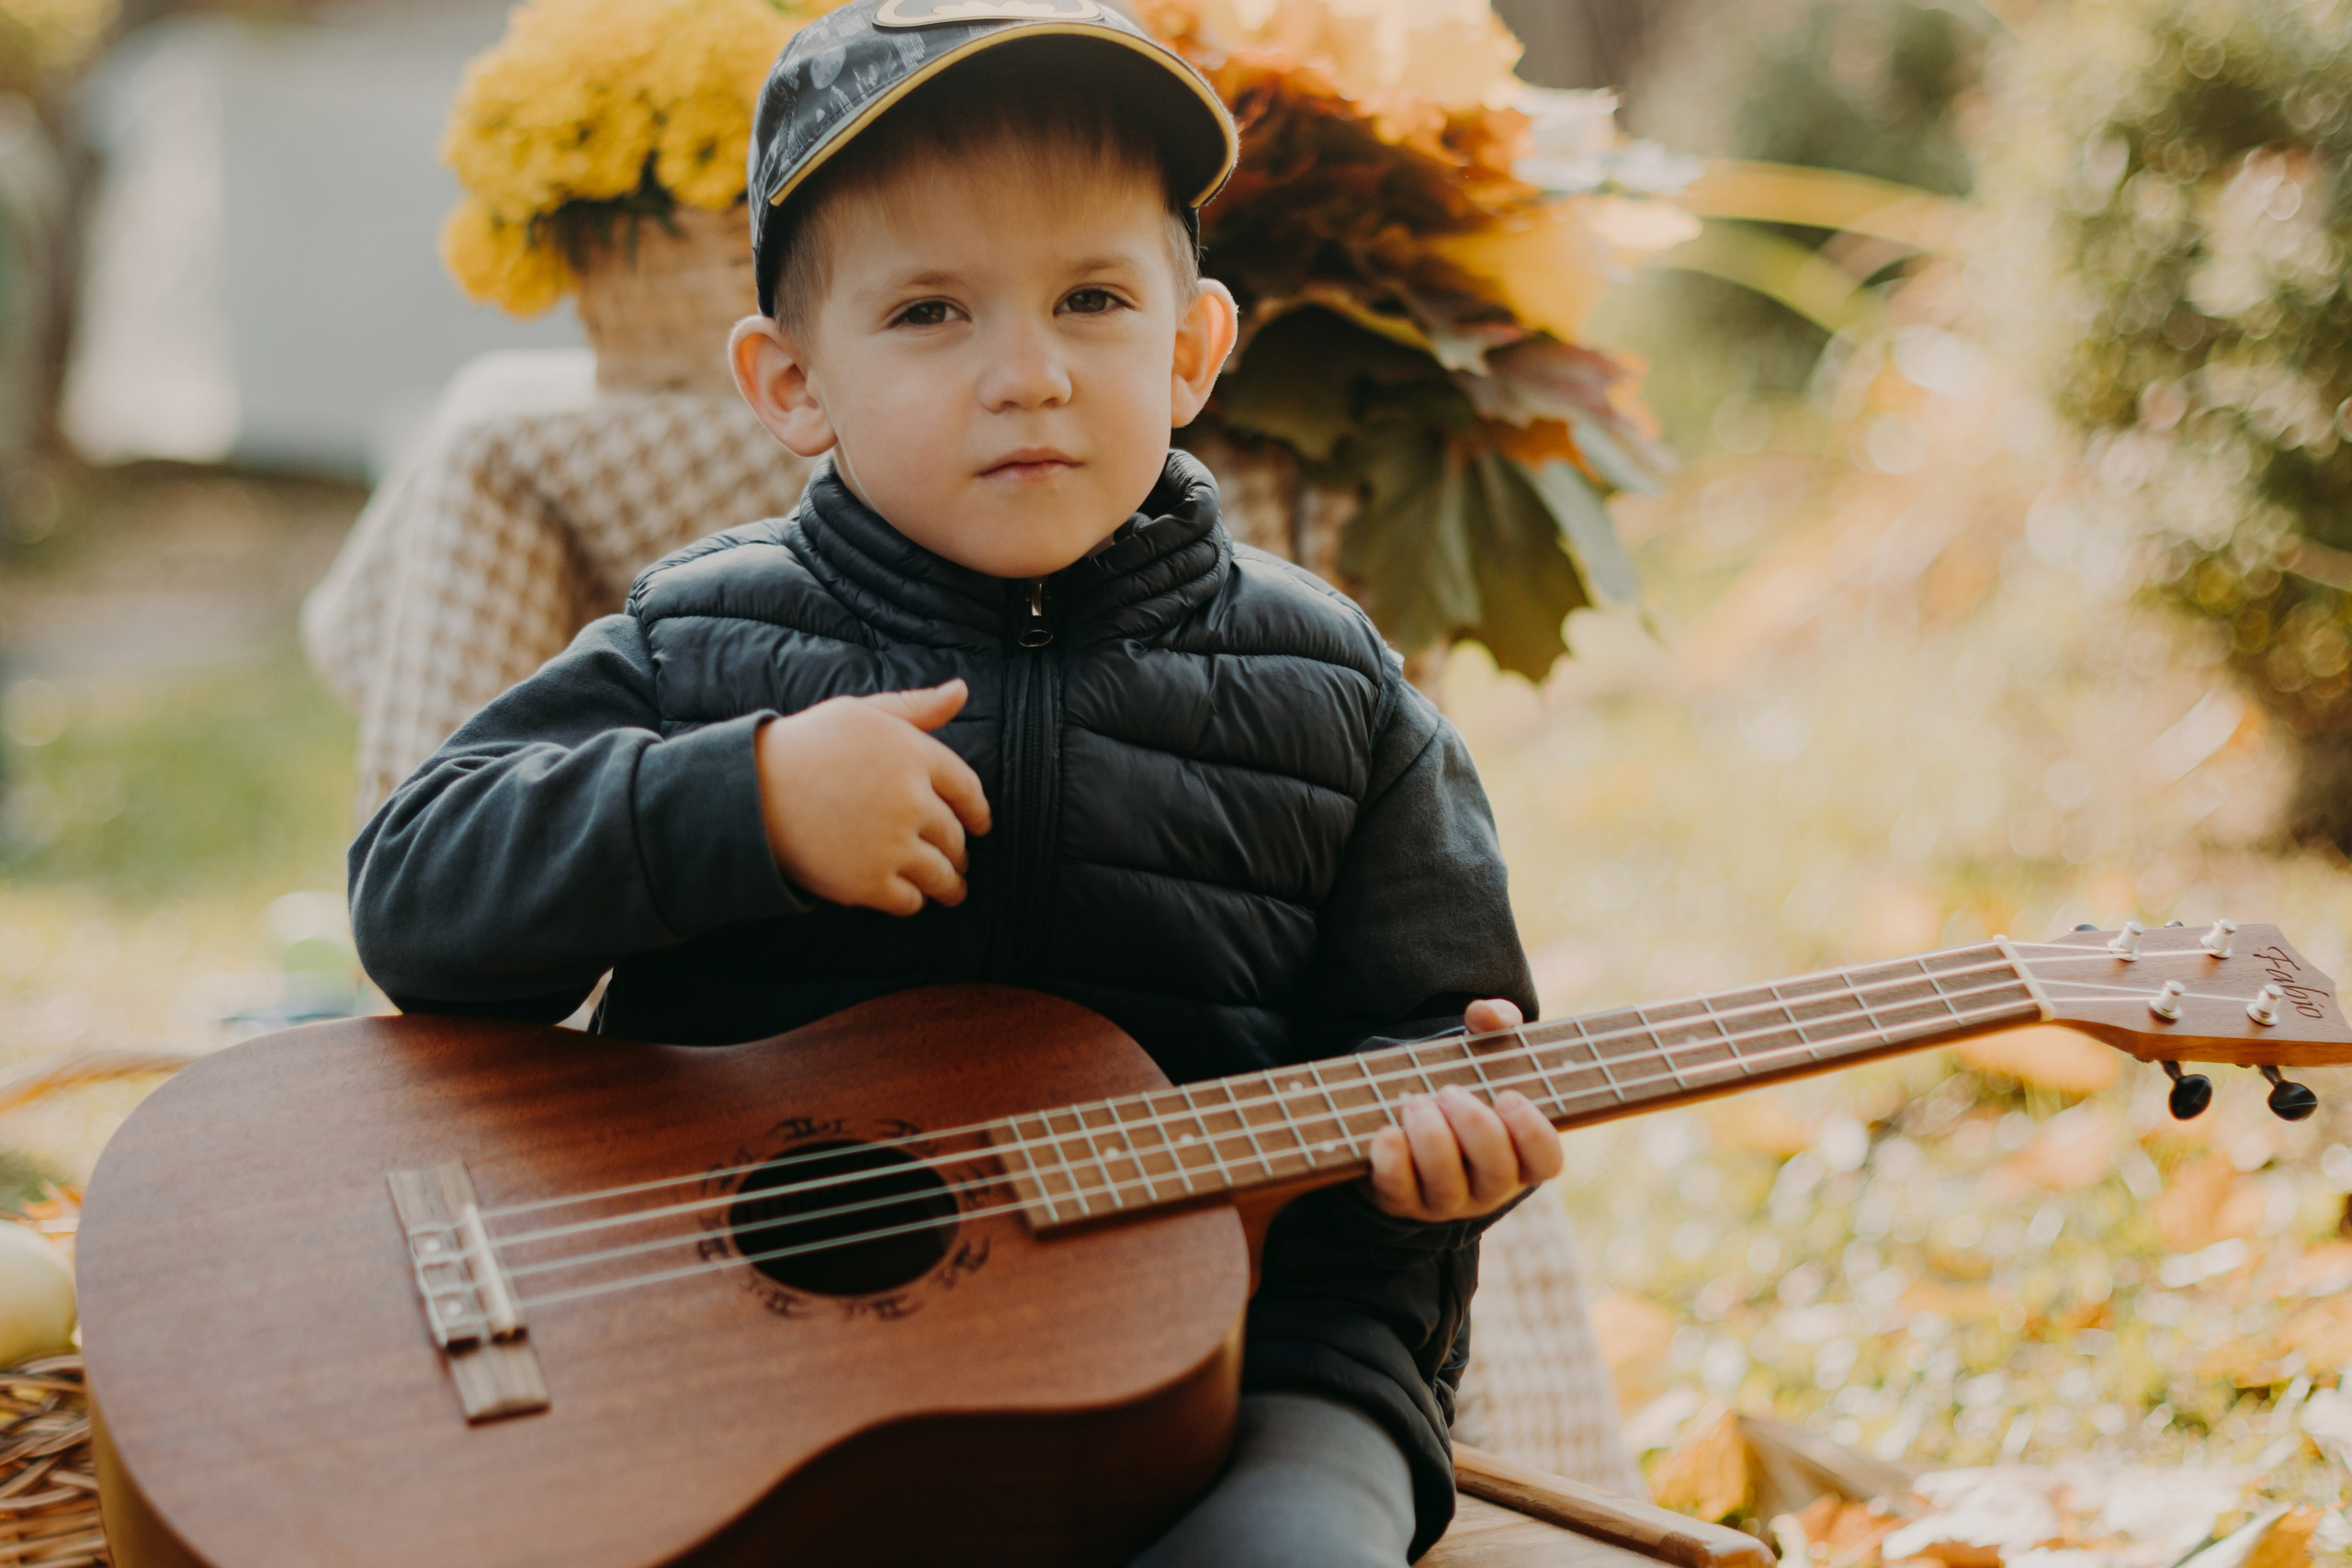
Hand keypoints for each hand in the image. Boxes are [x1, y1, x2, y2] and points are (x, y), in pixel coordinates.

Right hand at [754, 681, 992, 915]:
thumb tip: (961, 691)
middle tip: (959, 858)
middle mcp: (911, 801)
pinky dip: (915, 900)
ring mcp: (892, 845)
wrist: (750, 791)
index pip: (969, 790)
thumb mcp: (862, 713)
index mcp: (914, 755)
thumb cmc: (806, 745)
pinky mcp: (868, 883)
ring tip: (951, 889)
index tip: (981, 825)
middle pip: (955, 836)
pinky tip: (911, 896)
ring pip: (942, 874)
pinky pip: (910, 901)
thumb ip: (916, 708)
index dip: (979, 812)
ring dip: (950, 885)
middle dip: (960, 850)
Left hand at [1364, 998, 1562, 1221]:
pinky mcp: (1399, 1201)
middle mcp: (1486, 1187)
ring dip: (1433, 1138)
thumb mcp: (1482, 1052)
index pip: (1546, 1161)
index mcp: (1518, 1154)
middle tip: (1449, 1091)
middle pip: (1496, 1172)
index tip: (1507, 1095)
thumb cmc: (1458, 1085)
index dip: (1533, 1132)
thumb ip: (1495, 1023)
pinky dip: (1393, 1162)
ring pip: (1447, 1187)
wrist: (1400, 1118)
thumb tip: (1484, 1014)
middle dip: (1474, 1126)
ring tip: (1416, 1103)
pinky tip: (1388, 1133)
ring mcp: (1443, 1200)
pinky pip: (1399, 1192)